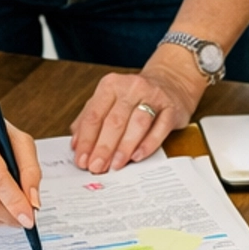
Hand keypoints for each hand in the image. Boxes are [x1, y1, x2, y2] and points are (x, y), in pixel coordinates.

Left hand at [71, 59, 202, 172]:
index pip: (94, 115)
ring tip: (115, 165)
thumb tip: (76, 145)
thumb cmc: (134, 96)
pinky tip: (137, 156)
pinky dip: (148, 144)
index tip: (82, 160)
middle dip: (103, 147)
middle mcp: (132, 87)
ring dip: (124, 147)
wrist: (171, 82)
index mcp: (111, 85)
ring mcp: (153, 96)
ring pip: (137, 123)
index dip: (87, 140)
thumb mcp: (108, 101)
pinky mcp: (171, 108)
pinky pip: (159, 128)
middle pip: (114, 121)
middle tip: (96, 167)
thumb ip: (89, 119)